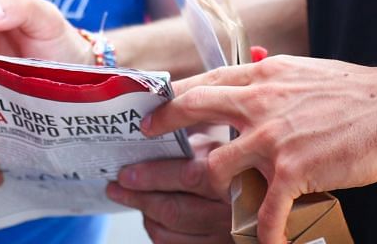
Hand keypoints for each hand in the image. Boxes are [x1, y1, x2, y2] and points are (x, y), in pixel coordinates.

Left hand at [108, 133, 232, 243]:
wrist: (259, 195)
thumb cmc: (237, 165)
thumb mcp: (221, 147)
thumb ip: (192, 146)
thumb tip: (149, 143)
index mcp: (232, 177)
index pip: (187, 177)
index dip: (152, 176)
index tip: (126, 172)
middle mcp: (229, 211)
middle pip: (173, 209)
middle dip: (138, 197)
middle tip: (116, 186)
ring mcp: (222, 234)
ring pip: (170, 230)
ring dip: (144, 213)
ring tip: (127, 196)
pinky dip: (156, 230)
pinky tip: (149, 215)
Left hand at [143, 55, 376, 243]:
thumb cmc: (355, 92)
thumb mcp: (301, 71)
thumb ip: (270, 79)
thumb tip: (249, 80)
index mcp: (261, 74)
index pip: (203, 83)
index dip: (171, 99)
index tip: (151, 113)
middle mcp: (258, 101)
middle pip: (192, 113)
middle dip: (161, 134)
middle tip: (143, 154)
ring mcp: (272, 137)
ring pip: (215, 168)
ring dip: (208, 193)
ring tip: (206, 210)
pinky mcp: (292, 170)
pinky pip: (262, 211)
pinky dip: (260, 235)